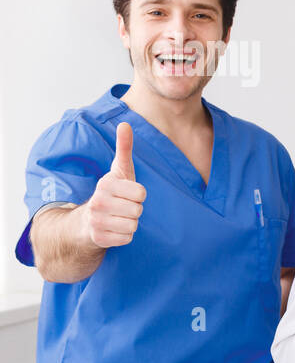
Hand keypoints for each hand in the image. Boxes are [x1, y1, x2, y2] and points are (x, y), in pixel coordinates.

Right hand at [80, 122, 145, 248]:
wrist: (85, 222)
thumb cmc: (110, 194)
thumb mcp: (118, 171)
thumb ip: (123, 148)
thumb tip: (125, 124)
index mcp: (105, 185)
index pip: (141, 193)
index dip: (138, 195)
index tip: (127, 194)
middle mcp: (97, 202)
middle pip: (138, 210)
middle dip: (134, 210)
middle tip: (122, 208)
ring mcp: (96, 221)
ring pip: (134, 225)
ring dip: (130, 223)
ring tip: (117, 218)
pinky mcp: (99, 238)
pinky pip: (127, 238)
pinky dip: (124, 236)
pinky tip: (113, 230)